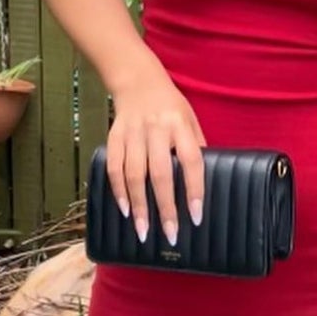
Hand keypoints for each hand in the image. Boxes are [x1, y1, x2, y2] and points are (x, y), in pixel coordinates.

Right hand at [106, 76, 205, 245]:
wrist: (139, 81)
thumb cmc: (171, 107)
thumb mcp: (191, 120)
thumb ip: (195, 147)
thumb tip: (201, 182)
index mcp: (180, 125)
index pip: (191, 161)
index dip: (194, 190)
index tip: (196, 216)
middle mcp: (156, 129)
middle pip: (161, 173)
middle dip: (165, 207)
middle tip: (170, 234)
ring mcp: (133, 133)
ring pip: (134, 174)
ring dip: (139, 205)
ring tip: (143, 230)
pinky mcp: (114, 136)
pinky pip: (114, 167)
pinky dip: (118, 190)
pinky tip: (125, 210)